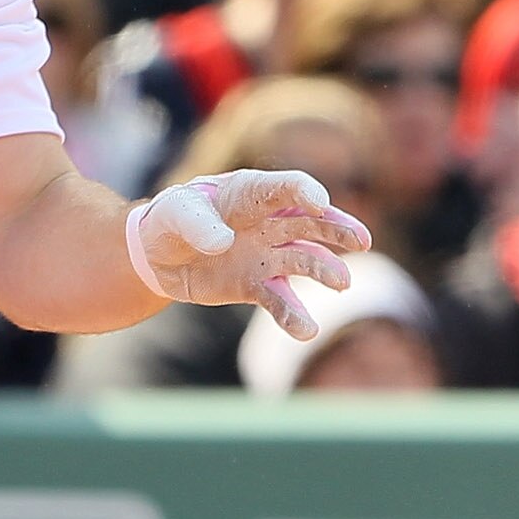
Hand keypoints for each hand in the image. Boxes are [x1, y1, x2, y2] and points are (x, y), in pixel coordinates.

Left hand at [126, 170, 370, 338]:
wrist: (157, 254)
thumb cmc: (172, 219)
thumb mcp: (174, 213)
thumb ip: (197, 224)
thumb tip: (223, 243)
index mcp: (249, 194)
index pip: (282, 188)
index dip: (302, 192)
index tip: (319, 203)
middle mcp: (268, 223)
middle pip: (310, 223)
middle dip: (336, 229)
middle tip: (361, 241)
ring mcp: (267, 255)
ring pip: (304, 261)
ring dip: (324, 271)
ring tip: (341, 283)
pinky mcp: (257, 285)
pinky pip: (279, 301)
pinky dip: (293, 315)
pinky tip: (306, 330)